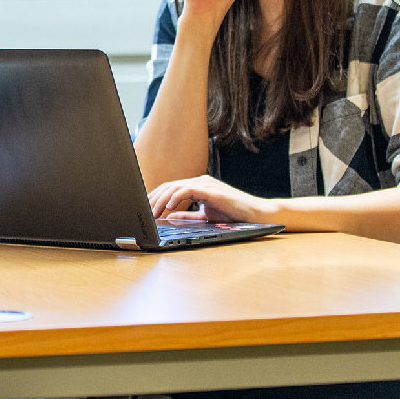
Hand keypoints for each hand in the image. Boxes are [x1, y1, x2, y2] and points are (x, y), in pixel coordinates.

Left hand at [148, 174, 278, 224]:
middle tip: (143, 210)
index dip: (156, 197)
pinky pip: (189, 190)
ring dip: (161, 199)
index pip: (170, 188)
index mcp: (198, 186)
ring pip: (176, 187)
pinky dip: (176, 197)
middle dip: (154, 198)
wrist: (255, 214)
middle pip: (169, 186)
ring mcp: (206, 184)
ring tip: (153, 211)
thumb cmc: (233, 214)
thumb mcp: (205, 216)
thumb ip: (187, 215)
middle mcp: (200, 182)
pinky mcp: (212, 190)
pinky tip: (169, 206)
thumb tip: (168, 215)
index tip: (145, 208)